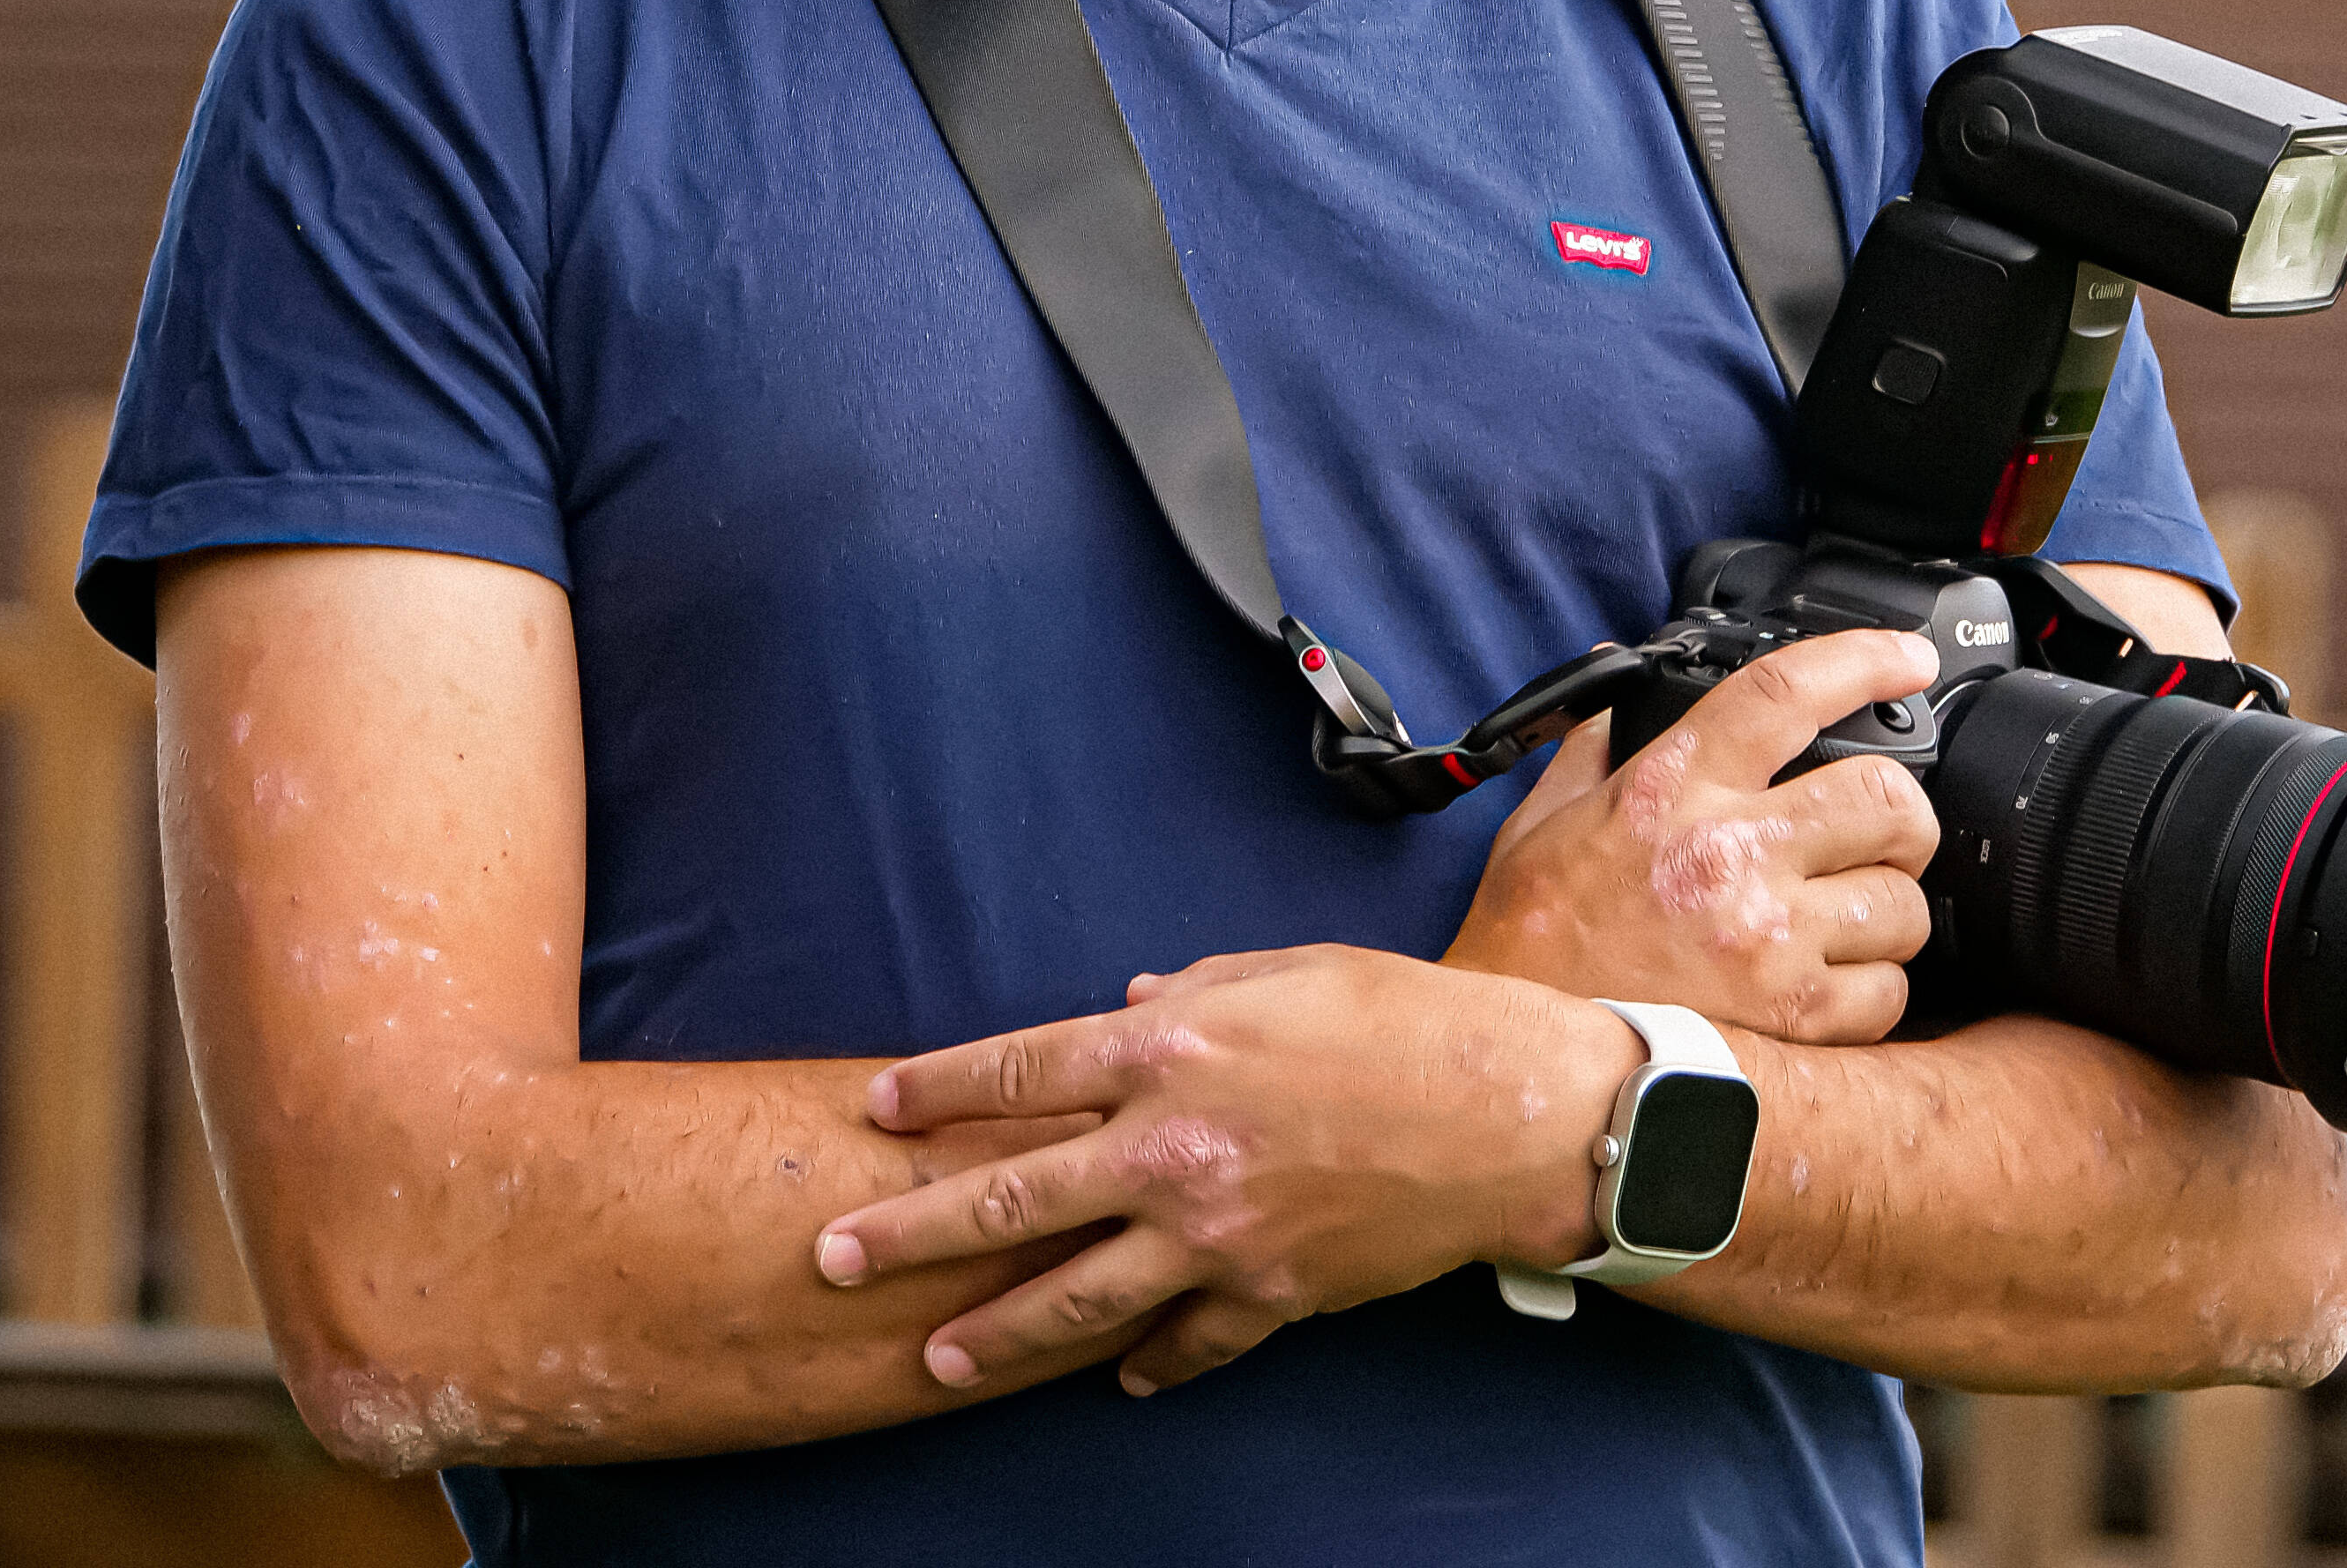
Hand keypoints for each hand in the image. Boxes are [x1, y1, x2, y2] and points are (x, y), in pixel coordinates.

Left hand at [811, 946, 1637, 1398]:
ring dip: (995, 1333)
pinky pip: (1185, 1344)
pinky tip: (1116, 1377)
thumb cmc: (1403, 1017)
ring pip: (1074, 1300)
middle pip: (1012, 1198)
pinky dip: (1147, 1363)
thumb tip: (1133, 1004)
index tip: (876, 1107)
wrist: (1510, 1113)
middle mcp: (1174, 1147)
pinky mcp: (1267, 1296)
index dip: (937, 1088)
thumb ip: (1195, 989)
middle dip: (912, 1233)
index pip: (1018, 1070)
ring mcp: (1216, 1234)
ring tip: (933, 1356)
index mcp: (1171, 1049)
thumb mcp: (1285, 968)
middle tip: (835, 1256)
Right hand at [1441, 628, 1939, 1042]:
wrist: (1527, 1068)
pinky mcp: (1795, 1020)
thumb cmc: (1528, 948)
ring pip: (1905, 900)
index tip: (1907, 658)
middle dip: (1899, 810)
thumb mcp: (1540, 825)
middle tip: (1879, 830)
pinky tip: (1832, 985)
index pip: (1786, 692)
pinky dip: (1874, 988)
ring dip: (1888, 906)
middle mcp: (1731, 854)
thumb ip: (1591, 748)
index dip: (1864, 658)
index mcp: (1673, 791)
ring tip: (1847, 919)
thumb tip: (1611, 688)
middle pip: (1886, 796)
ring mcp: (1770, 940)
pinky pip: (1889, 990)